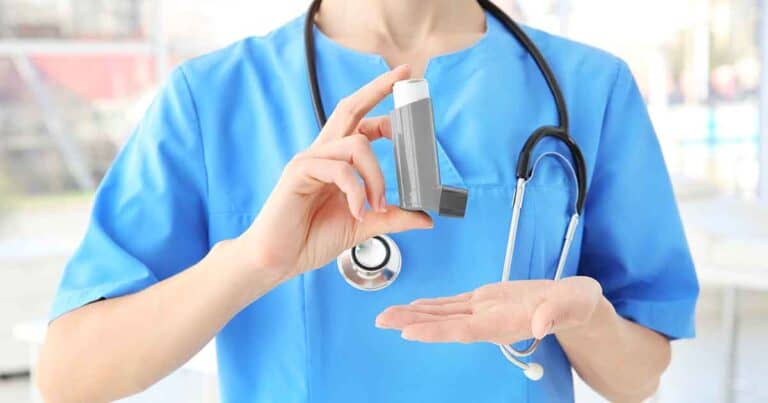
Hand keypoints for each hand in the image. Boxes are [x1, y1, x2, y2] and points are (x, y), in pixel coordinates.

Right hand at [235, 65, 432, 279]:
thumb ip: (392, 217)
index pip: (362, 124)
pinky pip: (340, 169)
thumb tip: (425, 217)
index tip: (407, 96)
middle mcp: (323, 154)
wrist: (278, 261)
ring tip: (377, 206)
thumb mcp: (363, 226)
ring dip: (377, 176)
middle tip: (405, 74)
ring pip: (356, 144)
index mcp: (336, 161)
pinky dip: (356, 191)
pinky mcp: (298, 173)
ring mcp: (309, 160)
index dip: (384, 109)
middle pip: (350, 107)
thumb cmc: (311, 239)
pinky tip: (357, 212)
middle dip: (378, 88)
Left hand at [375, 276, 602, 343]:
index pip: (464, 329)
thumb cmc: (577, 304)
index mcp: (505, 323)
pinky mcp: (485, 300)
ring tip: (387, 314)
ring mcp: (484, 311)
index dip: (436, 331)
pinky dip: (432, 304)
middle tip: (382, 321)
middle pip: (444, 323)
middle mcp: (488, 321)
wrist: (576, 304)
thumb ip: (558, 313)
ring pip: (443, 313)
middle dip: (412, 323)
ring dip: (415, 314)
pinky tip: (415, 306)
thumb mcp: (575, 303)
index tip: (409, 333)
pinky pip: (453, 303)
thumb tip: (541, 325)